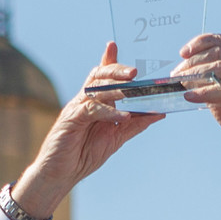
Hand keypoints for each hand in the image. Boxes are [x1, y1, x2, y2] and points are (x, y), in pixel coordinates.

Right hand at [11, 42, 165, 217]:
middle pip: (99, 76)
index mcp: (94, 102)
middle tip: (135, 70)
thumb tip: (160, 112)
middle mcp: (84, 101)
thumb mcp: (116, 138)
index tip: (114, 44)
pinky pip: (91, 110)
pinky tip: (123, 115)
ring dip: (115, 87)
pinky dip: (108, 112)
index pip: (102, 76)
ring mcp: (76, 109)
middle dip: (116, 70)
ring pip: (95, 89)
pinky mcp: (71, 120)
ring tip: (133, 85)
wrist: (60, 175)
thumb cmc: (84, 155)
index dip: (108, 60)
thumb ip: (135, 124)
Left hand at [175, 33, 220, 150]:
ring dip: (196, 74)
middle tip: (176, 74)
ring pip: (220, 68)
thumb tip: (182, 76)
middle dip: (193, 61)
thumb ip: (207, 83)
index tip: (183, 53)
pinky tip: (189, 96)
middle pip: (218, 53)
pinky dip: (202, 92)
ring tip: (180, 83)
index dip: (200, 42)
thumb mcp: (220, 95)